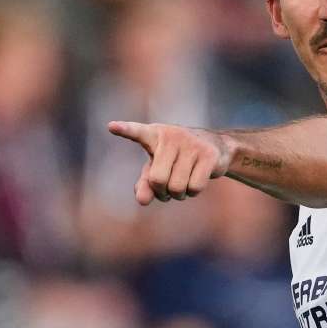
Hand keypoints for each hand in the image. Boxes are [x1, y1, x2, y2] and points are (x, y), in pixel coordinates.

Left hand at [108, 121, 232, 204]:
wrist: (215, 147)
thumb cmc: (177, 158)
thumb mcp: (157, 168)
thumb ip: (145, 184)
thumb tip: (142, 200)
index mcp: (154, 135)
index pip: (137, 132)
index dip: (125, 130)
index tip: (111, 127)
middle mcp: (172, 135)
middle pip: (158, 179)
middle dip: (162, 192)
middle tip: (167, 188)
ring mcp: (192, 144)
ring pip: (177, 187)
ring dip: (179, 194)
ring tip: (182, 184)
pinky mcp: (208, 155)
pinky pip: (195, 187)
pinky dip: (193, 192)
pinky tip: (195, 181)